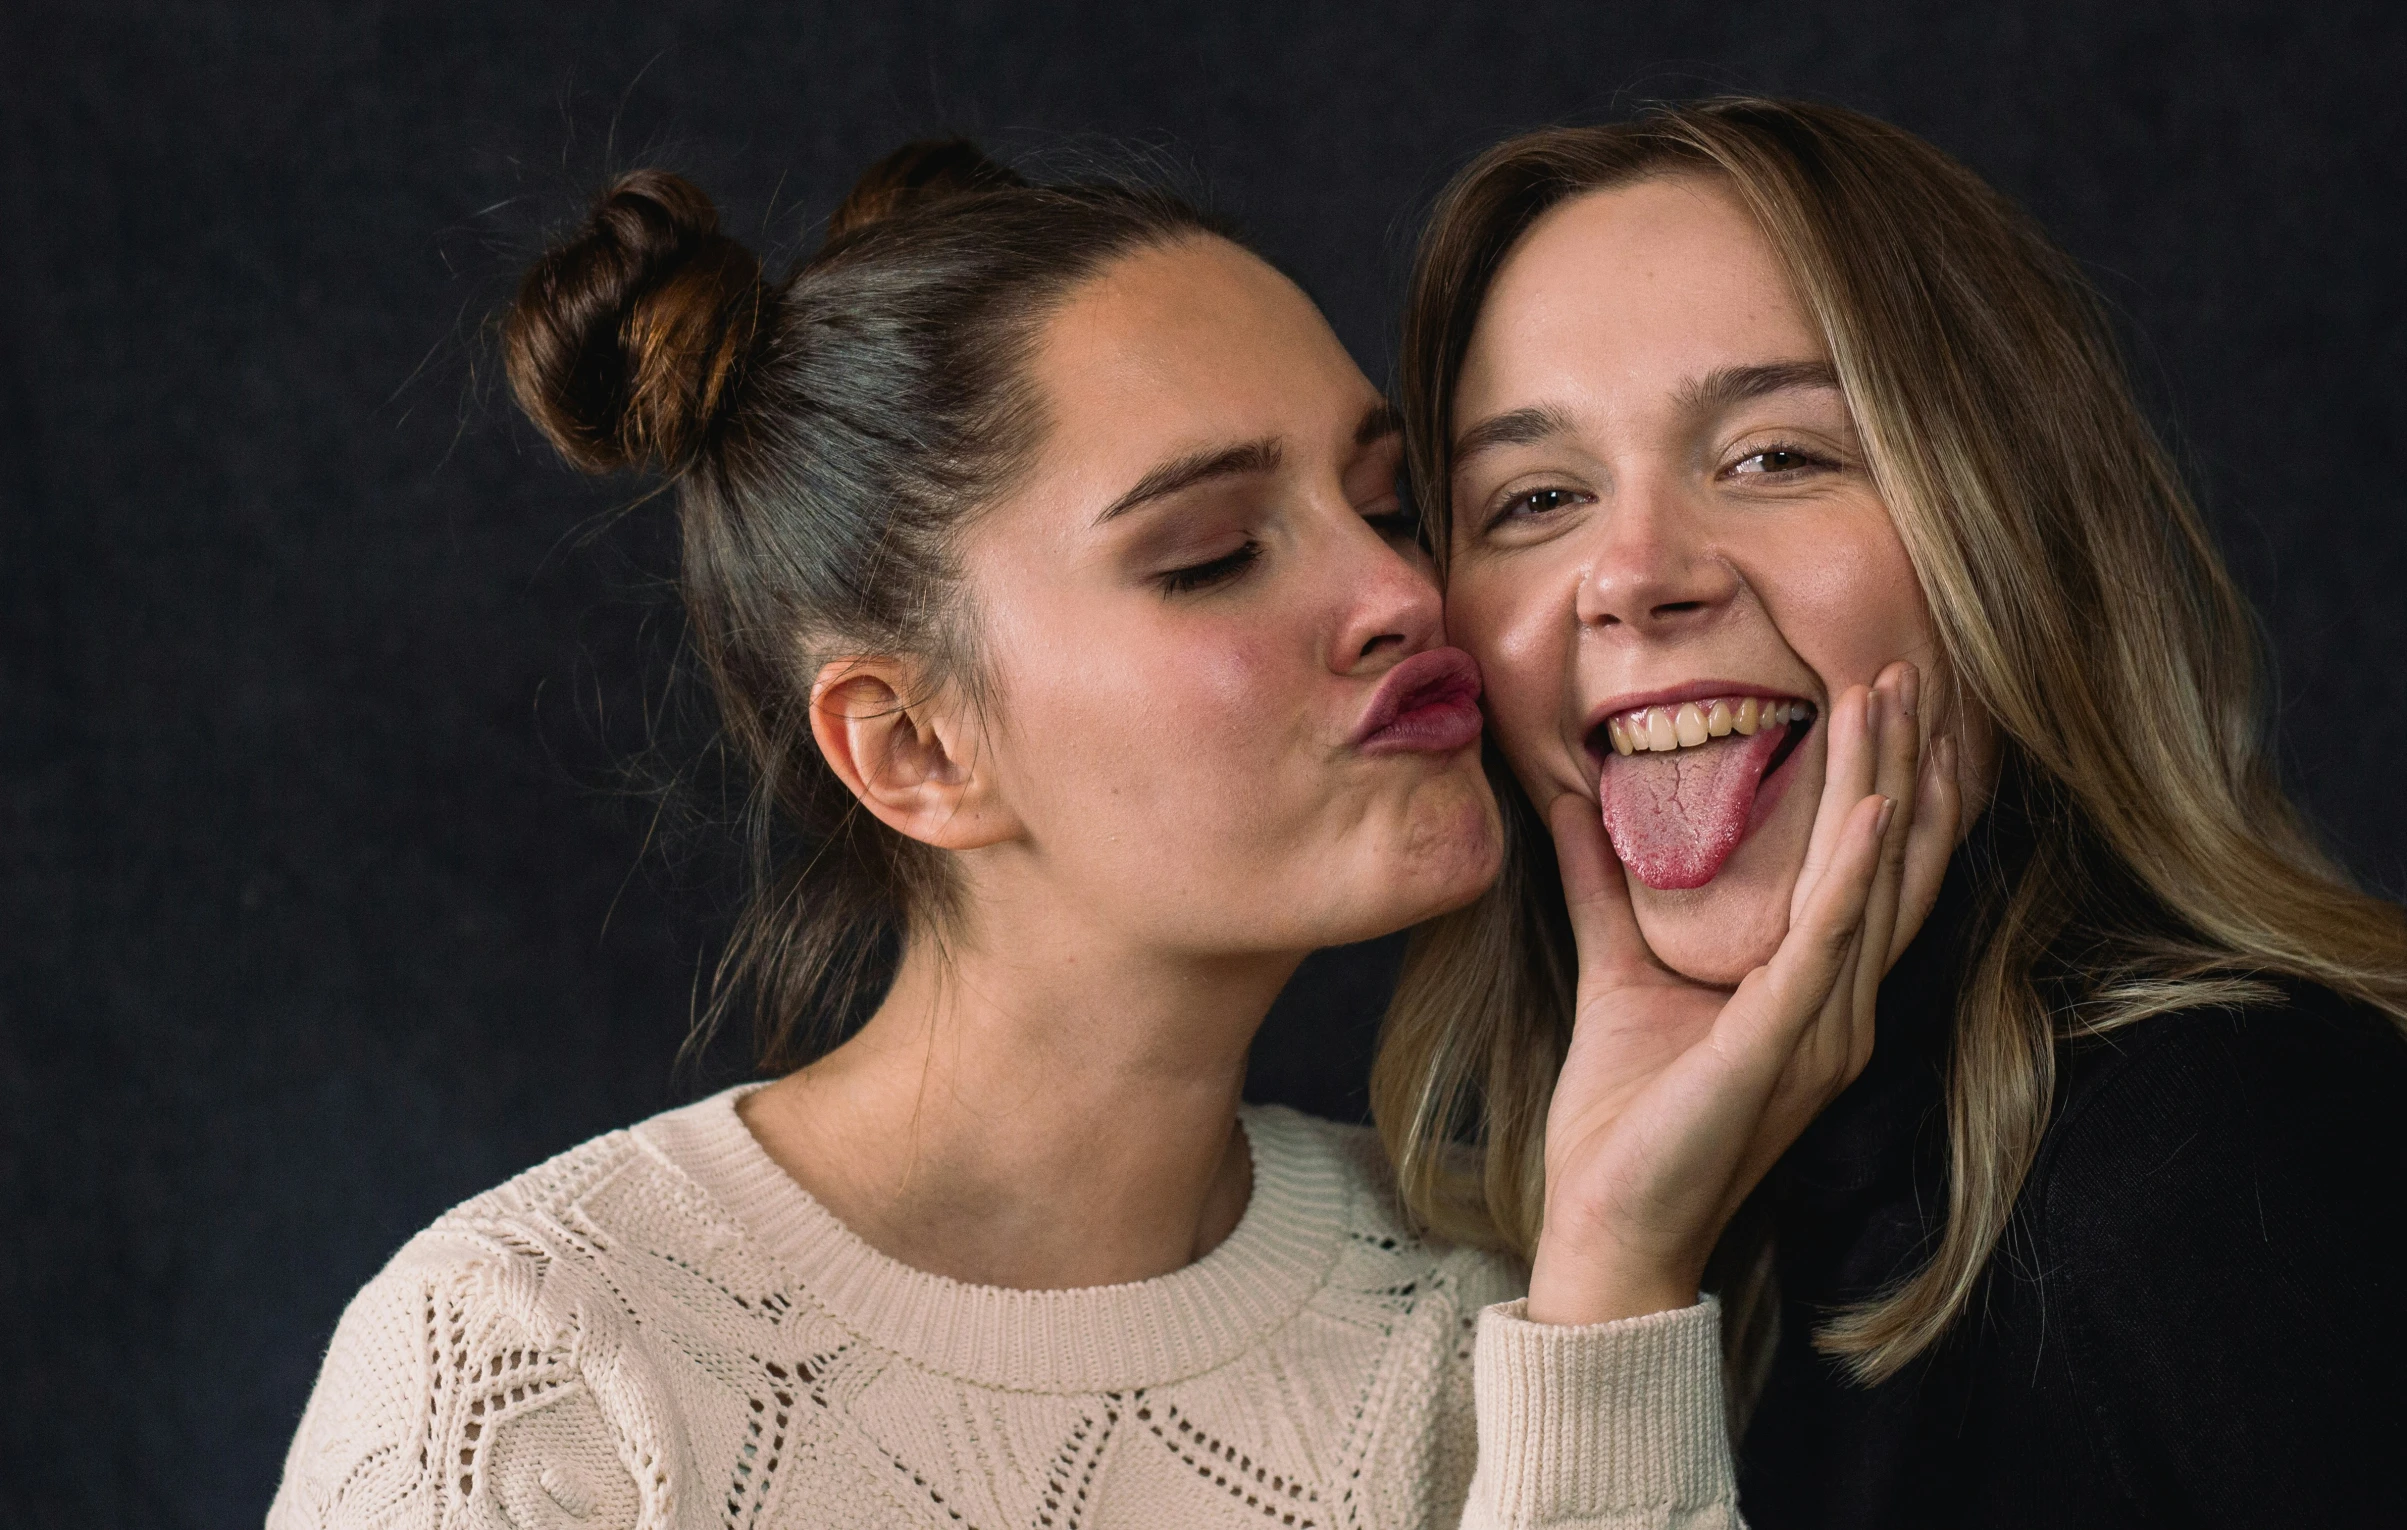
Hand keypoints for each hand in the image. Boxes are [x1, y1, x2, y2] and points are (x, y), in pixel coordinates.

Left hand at [1524, 662, 1960, 1325]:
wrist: (1608, 1221)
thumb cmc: (1622, 1117)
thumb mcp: (1614, 971)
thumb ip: (1604, 887)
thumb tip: (1571, 799)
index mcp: (1810, 993)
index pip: (1866, 870)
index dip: (1884, 783)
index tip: (1885, 698)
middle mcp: (1837, 1006)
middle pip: (1888, 862)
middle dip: (1900, 761)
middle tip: (1909, 667)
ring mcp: (1822, 1028)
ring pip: (1870, 883)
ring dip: (1884, 784)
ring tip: (1891, 700)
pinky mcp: (1785, 1045)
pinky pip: (1829, 943)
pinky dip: (1852, 870)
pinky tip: (1870, 806)